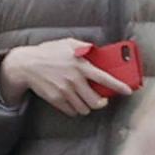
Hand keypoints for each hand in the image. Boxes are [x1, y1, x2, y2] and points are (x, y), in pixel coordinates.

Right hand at [3, 39, 133, 118]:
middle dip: (101, 103)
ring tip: (84, 100)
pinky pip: (71, 111)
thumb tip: (97, 50)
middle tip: (101, 100)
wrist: (26, 65)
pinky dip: (74, 109)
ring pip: (84, 109)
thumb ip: (84, 47)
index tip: (128, 91)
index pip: (105, 78)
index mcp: (81, 65)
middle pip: (96, 102)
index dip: (119, 86)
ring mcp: (64, 91)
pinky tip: (72, 101)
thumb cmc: (48, 52)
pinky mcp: (56, 99)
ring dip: (87, 107)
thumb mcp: (68, 43)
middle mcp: (74, 80)